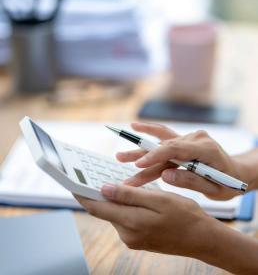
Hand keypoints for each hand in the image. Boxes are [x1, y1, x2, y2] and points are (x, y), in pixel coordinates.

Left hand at [75, 184, 214, 256]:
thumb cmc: (184, 215)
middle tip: (93, 175)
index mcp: (131, 223)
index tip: (71, 182)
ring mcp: (132, 239)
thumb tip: (104, 189)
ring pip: (114, 214)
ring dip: (112, 199)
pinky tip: (128, 196)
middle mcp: (127, 234)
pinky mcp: (137, 239)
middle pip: (104, 211)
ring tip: (113, 182)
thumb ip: (130, 195)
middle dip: (98, 194)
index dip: (83, 194)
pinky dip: (122, 207)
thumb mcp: (159, 199)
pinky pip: (124, 219)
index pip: (97, 208)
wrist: (201, 238)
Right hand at [117, 122, 249, 199]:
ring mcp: (189, 138)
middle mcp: (196, 139)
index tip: (138, 165)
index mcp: (206, 149)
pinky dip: (150, 134)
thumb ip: (189, 181)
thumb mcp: (214, 189)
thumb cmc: (228, 183)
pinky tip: (136, 128)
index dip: (155, 156)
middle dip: (141, 156)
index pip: (175, 149)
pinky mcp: (184, 142)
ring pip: (161, 144)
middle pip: (164, 146)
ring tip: (120, 155)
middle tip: (119, 159)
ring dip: (140, 149)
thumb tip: (164, 176)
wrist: (236, 172)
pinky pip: (165, 137)